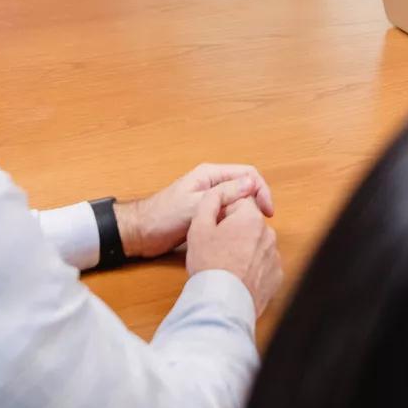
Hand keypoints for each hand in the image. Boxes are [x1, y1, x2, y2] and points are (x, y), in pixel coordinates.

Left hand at [115, 163, 273, 258]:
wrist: (140, 233)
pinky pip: (228, 212)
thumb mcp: (195, 205)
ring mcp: (209, 198)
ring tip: (251, 228)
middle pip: (245, 186)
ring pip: (238, 200)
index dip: (261, 190)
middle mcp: (212, 183)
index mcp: (210, 174)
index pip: (248, 174)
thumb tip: (252, 184)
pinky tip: (237, 232)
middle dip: (257, 201)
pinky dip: (237, 220)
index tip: (266, 212)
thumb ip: (224, 194)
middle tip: (261, 222)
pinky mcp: (206, 212)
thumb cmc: (162, 217)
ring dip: (247, 211)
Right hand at [186, 183, 283, 315]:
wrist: (221, 303)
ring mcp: (274, 256)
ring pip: (256, 244)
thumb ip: (212, 199)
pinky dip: (252, 268)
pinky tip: (237, 276)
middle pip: (248, 223)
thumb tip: (226, 188)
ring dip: (243, 249)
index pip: (239, 201)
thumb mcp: (199, 226)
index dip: (223, 212)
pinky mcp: (276, 276)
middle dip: (234, 231)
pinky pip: (263, 264)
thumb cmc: (209, 264)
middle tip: (216, 248)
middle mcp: (268, 233)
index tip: (213, 227)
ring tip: (226, 265)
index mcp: (251, 217)